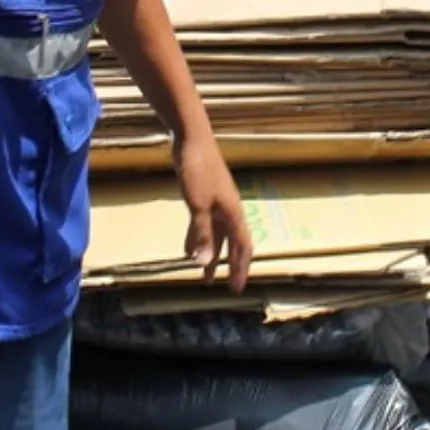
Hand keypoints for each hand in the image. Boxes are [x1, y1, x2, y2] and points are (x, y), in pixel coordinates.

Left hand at [174, 134, 252, 291]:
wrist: (192, 139)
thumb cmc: (198, 170)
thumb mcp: (198, 205)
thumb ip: (201, 234)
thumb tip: (204, 263)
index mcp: (233, 213)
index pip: (242, 248)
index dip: (240, 269)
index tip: (236, 290)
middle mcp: (229, 210)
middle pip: (233, 244)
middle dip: (230, 266)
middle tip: (227, 288)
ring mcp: (217, 202)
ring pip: (218, 236)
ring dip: (212, 256)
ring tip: (204, 276)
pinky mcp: (204, 196)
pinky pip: (204, 225)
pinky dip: (198, 239)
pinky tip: (187, 250)